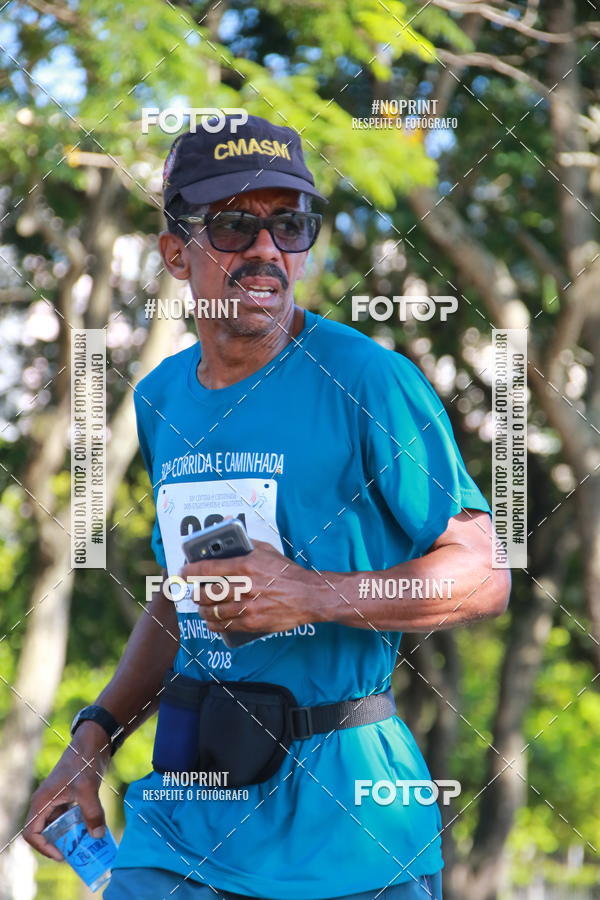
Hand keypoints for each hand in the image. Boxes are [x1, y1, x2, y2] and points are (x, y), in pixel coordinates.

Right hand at [23, 722, 110, 860]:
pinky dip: (78, 824)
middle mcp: (46, 802)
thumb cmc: (83, 762)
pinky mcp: (69, 795)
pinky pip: (68, 816)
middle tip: (76, 853)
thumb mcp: (88, 789)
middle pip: (44, 832)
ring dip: (69, 835)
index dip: (43, 847)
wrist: (93, 741)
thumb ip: (92, 813)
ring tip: (85, 844)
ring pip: (58, 825)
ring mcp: (57, 799)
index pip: (31, 833)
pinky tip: (92, 829)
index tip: (61, 854)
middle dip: (58, 844)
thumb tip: (97, 835)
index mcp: (42, 801)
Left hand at [179, 539, 320, 634]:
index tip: (183, 572)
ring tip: (202, 606)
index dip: (190, 571)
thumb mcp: (267, 550)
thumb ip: (246, 542)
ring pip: (212, 611)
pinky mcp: (252, 623)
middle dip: (196, 593)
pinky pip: (224, 625)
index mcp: (246, 565)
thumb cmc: (288, 572)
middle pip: (206, 593)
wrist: (308, 595)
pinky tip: (211, 621)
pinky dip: (213, 623)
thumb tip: (227, 526)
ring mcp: (247, 607)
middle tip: (195, 591)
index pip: (208, 568)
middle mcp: (244, 587)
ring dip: (202, 609)